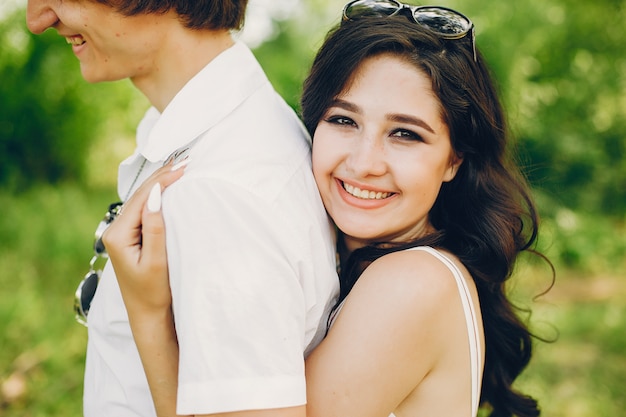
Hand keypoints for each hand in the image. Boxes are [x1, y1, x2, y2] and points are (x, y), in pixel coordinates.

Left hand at [102, 160, 187, 315]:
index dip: (163, 181)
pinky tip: (170, 187)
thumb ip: (155, 227)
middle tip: (186, 162)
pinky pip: (145, 209)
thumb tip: (157, 195)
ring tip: (180, 168)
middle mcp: (115, 230)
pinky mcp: (131, 236)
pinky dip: (159, 196)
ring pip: (143, 200)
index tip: (185, 168)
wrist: (147, 314)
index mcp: (118, 235)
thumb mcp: (157, 261)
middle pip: (141, 195)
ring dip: (161, 184)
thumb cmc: (154, 293)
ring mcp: (122, 232)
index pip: (143, 199)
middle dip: (163, 177)